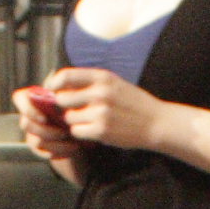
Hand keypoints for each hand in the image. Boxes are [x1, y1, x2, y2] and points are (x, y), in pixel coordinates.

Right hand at [13, 87, 79, 172]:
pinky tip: (73, 149)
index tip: (44, 118)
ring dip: (56, 143)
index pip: (19, 99)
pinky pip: (45, 153)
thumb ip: (63, 92)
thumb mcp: (73, 94)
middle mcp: (29, 115)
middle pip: (27, 125)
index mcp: (33, 98)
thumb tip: (56, 97)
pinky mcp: (41, 148)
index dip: (27, 110)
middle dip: (46, 131)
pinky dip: (60, 152)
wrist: (85, 123)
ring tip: (73, 141)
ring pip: (36, 141)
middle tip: (65, 132)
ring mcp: (33, 133)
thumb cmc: (77, 102)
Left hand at [41, 65, 167, 153]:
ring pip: (69, 118)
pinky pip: (77, 132)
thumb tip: (61, 84)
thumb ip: (91, 82)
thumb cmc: (134, 103)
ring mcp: (100, 112)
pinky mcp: (101, 130)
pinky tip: (94, 130)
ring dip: (75, 122)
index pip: (65, 76)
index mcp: (102, 77)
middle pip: (62, 99)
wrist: (156, 122)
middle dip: (65, 106)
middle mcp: (100, 92)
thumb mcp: (115, 83)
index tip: (53, 91)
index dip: (54, 84)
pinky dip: (81, 133)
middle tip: (74, 110)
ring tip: (89, 121)